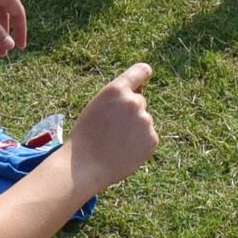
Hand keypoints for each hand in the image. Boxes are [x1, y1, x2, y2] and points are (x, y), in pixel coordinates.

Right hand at [63, 62, 159, 186]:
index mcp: (117, 90)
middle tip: (111, 128)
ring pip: (143, 121)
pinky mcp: (152, 139)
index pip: (141, 71)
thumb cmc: (86, 135)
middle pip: (139, 101)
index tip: (145, 76)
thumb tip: (139, 95)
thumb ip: (118, 98)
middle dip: (129, 112)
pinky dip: (139, 144)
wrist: (85, 165)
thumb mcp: (98, 106)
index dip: (143, 74)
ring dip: (134, 129)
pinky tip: (123, 151)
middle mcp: (134, 102)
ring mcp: (145, 121)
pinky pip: (148, 137)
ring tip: (114, 142)